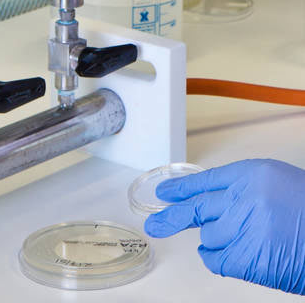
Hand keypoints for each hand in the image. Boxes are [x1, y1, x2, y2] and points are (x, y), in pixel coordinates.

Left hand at [145, 159, 304, 294]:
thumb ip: (246, 193)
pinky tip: (234, 256)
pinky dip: (219, 259)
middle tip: (154, 225)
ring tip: (252, 240)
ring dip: (221, 240)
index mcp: (255, 174)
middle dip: (172, 217)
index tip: (165, 192)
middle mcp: (244, 198)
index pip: (207, 180)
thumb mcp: (279, 187)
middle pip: (197, 208)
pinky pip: (215, 259)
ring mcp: (243, 228)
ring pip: (208, 235)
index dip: (183, 187)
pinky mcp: (246, 257)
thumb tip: (210, 208)